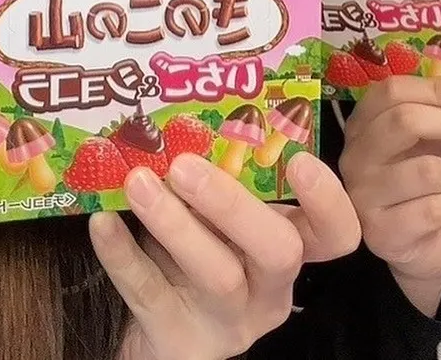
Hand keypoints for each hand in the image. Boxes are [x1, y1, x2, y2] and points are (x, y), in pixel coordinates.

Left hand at [93, 152, 359, 359]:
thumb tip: (187, 105)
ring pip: (218, 275)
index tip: (299, 159)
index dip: (328, 200)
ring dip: (175, 224)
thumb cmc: (198, 246)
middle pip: (278, 251)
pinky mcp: (181, 340)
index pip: (337, 233)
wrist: (162, 326)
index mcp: (290, 247)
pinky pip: (153, 296)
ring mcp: (229, 320)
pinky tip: (103, 223)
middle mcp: (270, 288)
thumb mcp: (218, 213)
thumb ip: (221, 173)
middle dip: (234, 204)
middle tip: (184, 165)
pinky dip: (125, 256)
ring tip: (137, 182)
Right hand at [340, 77, 440, 317]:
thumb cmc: (424, 186)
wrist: (420, 250)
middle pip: (403, 122)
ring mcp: (364, 198)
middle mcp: (354, 158)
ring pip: (427, 170)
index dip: (433, 87)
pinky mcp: (382, 234)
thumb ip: (437, 113)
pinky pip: (434, 209)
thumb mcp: (429, 142)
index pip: (390, 92)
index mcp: (361, 127)